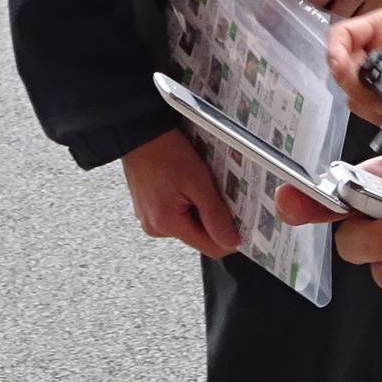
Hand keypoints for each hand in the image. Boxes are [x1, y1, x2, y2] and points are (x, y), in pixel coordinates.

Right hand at [121, 128, 242, 256]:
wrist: (140, 134)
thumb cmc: (166, 153)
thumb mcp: (198, 183)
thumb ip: (215, 216)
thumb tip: (231, 242)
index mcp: (167, 224)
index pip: (209, 248)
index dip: (229, 238)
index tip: (241, 223)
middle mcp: (155, 228)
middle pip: (198, 237)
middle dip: (212, 219)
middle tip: (216, 193)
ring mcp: (149, 220)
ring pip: (187, 226)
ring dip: (198, 211)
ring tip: (197, 186)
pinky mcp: (147, 210)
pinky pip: (175, 216)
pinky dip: (185, 205)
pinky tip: (185, 186)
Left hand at [257, 0, 381, 16]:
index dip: (274, 5)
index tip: (266, 16)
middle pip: (308, 6)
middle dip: (298, 10)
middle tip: (291, 16)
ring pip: (332, 17)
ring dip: (322, 17)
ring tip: (317, 17)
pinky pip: (359, 16)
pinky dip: (350, 17)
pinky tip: (342, 14)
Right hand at [325, 7, 381, 122]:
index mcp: (378, 27)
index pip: (343, 35)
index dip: (335, 51)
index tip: (339, 67)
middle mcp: (369, 51)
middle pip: (344, 71)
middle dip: (358, 87)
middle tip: (380, 96)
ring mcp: (374, 75)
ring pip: (354, 95)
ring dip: (371, 104)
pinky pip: (371, 110)